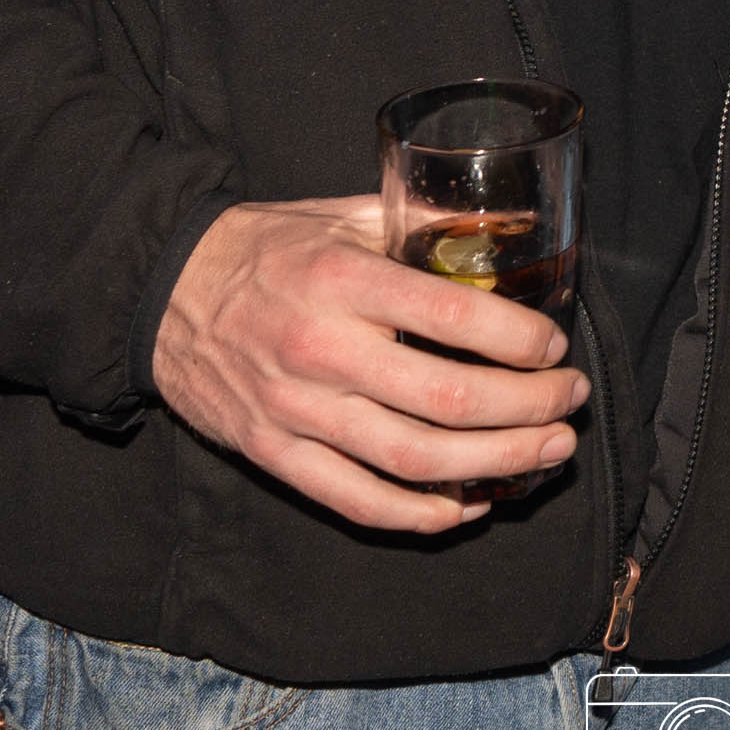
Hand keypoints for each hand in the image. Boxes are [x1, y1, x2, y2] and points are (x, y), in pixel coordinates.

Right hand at [150, 193, 586, 534]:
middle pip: (449, 399)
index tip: (555, 348)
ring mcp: (295, 411)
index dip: (521, 340)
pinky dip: (421, 514)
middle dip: (528, 408)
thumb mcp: (342, 215)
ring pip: (414, 460)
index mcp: (344, 281)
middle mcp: (322, 350)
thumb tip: (511, 224)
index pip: (455, 317)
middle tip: (570, 403)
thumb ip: (421, 224)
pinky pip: (357, 501)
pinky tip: (468, 505)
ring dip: (496, 464)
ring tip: (547, 453)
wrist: (160, 292)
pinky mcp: (273, 454)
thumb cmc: (266, 249)